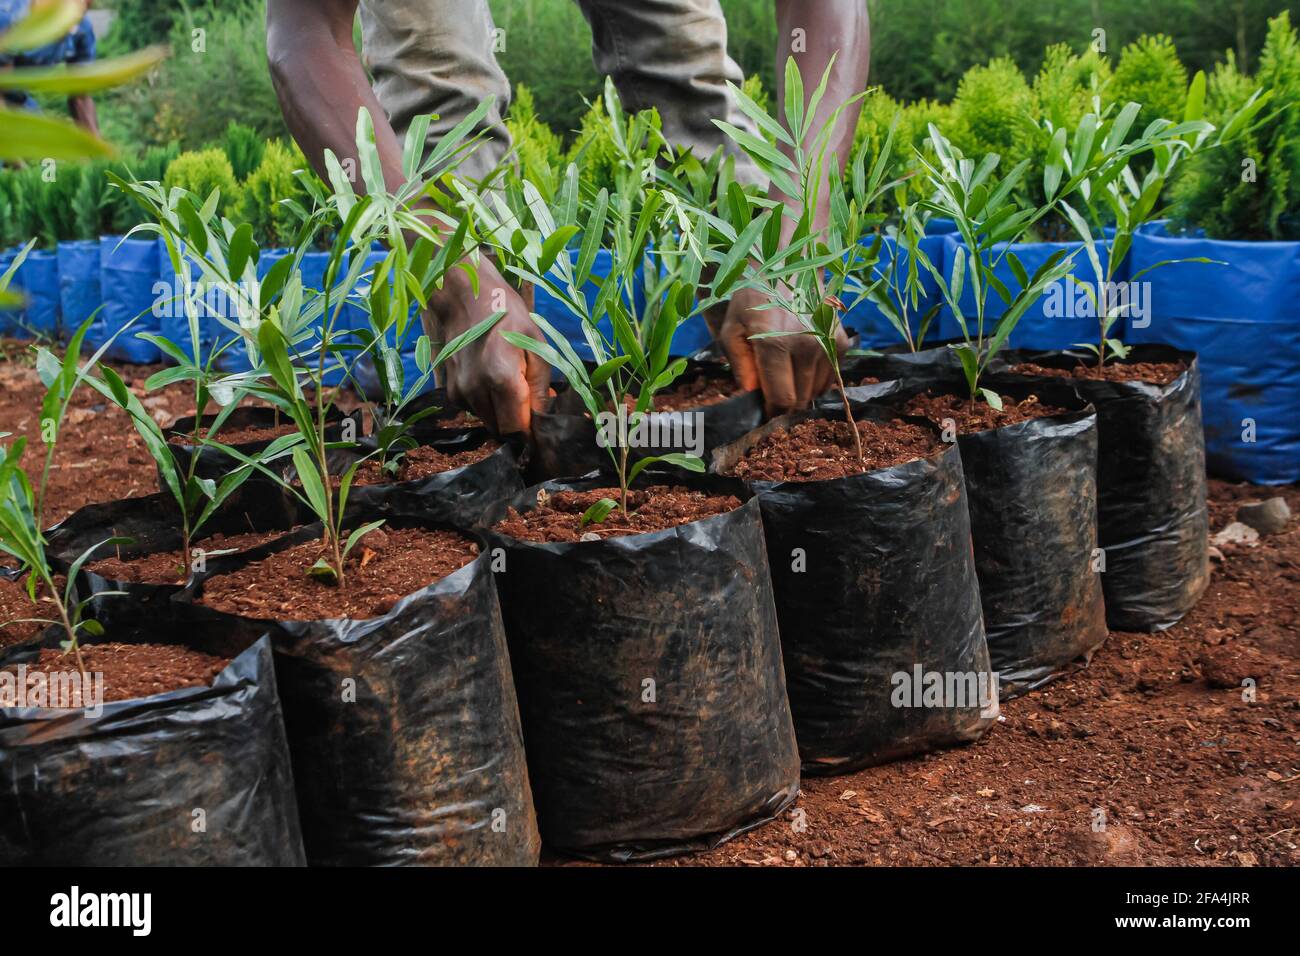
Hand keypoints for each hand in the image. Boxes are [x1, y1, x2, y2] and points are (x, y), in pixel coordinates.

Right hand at [427, 261, 549, 435]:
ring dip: (502, 412)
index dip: (531, 434)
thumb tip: (542, 419)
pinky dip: (486, 403)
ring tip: (510, 384)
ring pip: (488, 421)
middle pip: (501, 430)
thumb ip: (540, 388)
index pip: (517, 430)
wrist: (462, 295)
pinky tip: (490, 378)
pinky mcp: (449, 391)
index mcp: (501, 378)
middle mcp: (475, 390)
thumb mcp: (535, 345)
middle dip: (518, 423)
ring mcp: (459, 392)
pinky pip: (475, 410)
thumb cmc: (505, 314)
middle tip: (529, 401)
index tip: (541, 429)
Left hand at [705, 287, 845, 415]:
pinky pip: (830, 379)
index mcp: (775, 344)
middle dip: (785, 403)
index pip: (781, 399)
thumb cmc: (753, 300)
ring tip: (785, 370)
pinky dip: (816, 379)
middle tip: (772, 391)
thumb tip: (752, 397)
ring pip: (817, 392)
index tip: (764, 413)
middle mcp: (807, 346)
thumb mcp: (733, 330)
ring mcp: (828, 344)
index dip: (772, 413)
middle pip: (800, 400)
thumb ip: (740, 367)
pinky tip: (801, 361)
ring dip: (801, 391)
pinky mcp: (841, 342)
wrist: (789, 266)